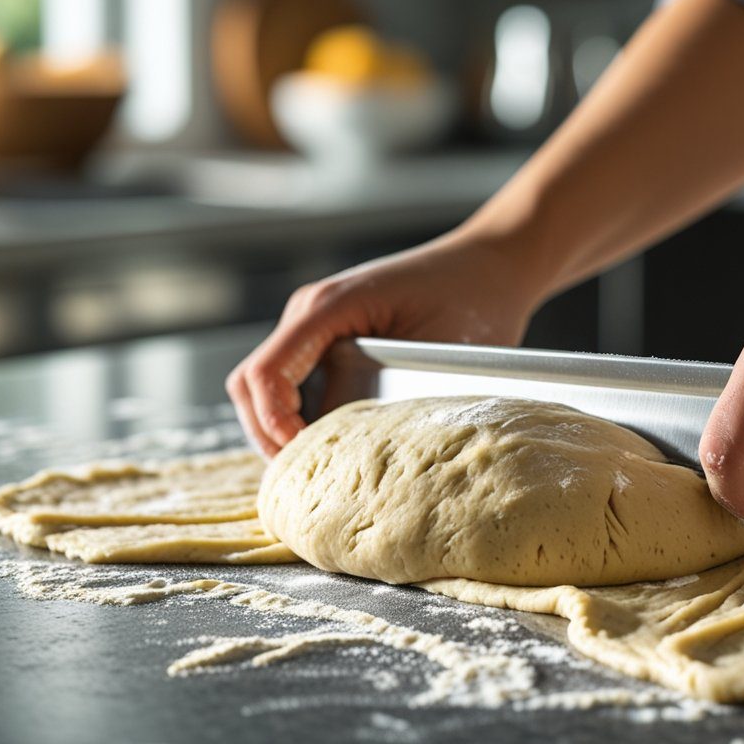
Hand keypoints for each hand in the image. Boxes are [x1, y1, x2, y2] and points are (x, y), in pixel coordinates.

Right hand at [227, 235, 540, 455]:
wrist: (492, 265)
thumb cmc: (473, 299)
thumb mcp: (433, 355)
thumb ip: (382, 397)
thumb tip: (345, 447)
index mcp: (328, 306)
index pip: (267, 374)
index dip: (274, 424)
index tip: (301, 460)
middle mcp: (310, 311)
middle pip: (251, 383)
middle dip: (267, 434)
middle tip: (300, 479)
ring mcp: (316, 323)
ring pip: (265, 385)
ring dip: (277, 427)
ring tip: (312, 467)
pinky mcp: (331, 336)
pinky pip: (294, 381)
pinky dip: (297, 415)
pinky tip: (329, 443)